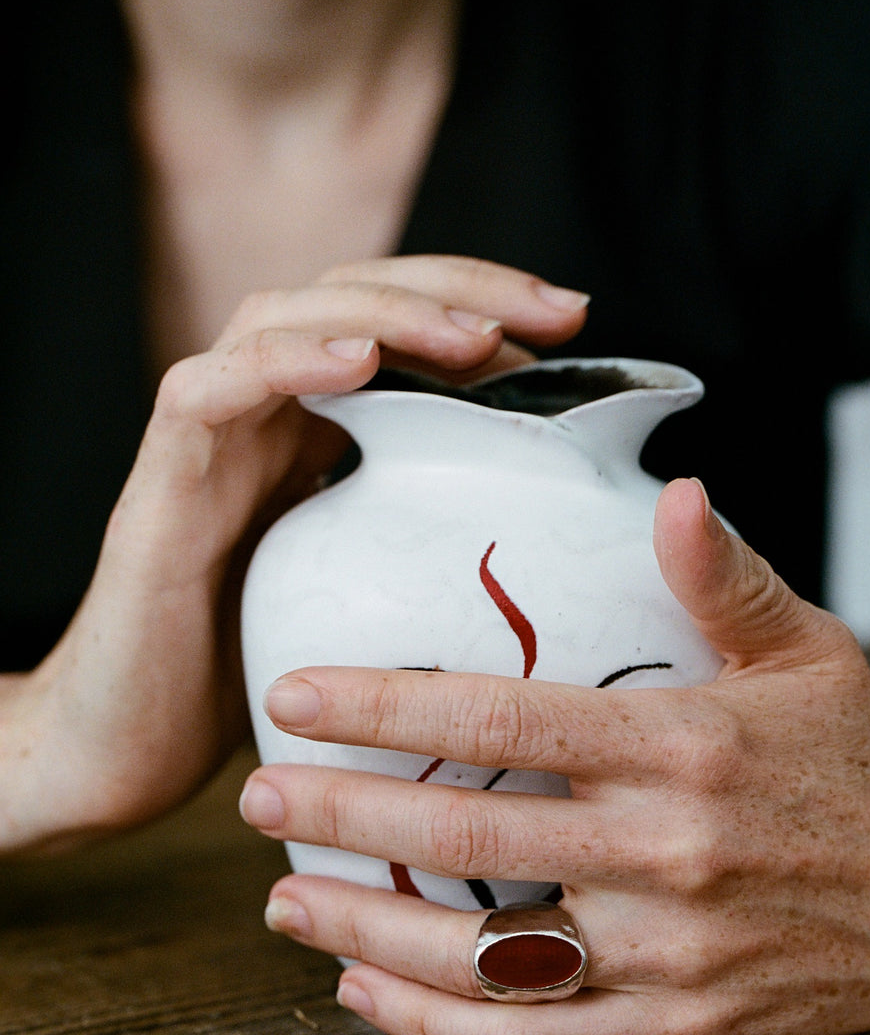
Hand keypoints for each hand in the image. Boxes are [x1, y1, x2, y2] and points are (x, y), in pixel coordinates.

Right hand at [0, 256, 587, 851]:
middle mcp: (260, 417)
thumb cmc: (261, 679)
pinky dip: (282, 361)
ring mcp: (207, 441)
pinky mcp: (159, 483)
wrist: (128, 747)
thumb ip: (430, 548)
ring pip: (279, 316)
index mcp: (312, 432)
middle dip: (457, 288)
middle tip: (557, 312)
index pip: (394, 325)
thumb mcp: (372, 602)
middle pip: (348, 295)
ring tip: (471, 337)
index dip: (483, 305)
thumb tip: (552, 543)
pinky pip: (208, 391)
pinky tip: (355, 361)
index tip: (575, 323)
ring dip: (383, 313)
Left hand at [241, 477, 869, 1034]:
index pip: (506, 723)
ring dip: (367, 930)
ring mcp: (663, 955)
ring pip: (483, 959)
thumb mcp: (810, 656)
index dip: (388, 708)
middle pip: (471, 841)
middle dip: (346, 815)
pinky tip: (364, 991)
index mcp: (684, 748)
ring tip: (283, 899)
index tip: (298, 693)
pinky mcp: (669, 1029)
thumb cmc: (861, 769)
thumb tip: (672, 493)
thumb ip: (728, 581)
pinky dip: (435, 1026)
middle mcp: (664, 856)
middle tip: (257, 794)